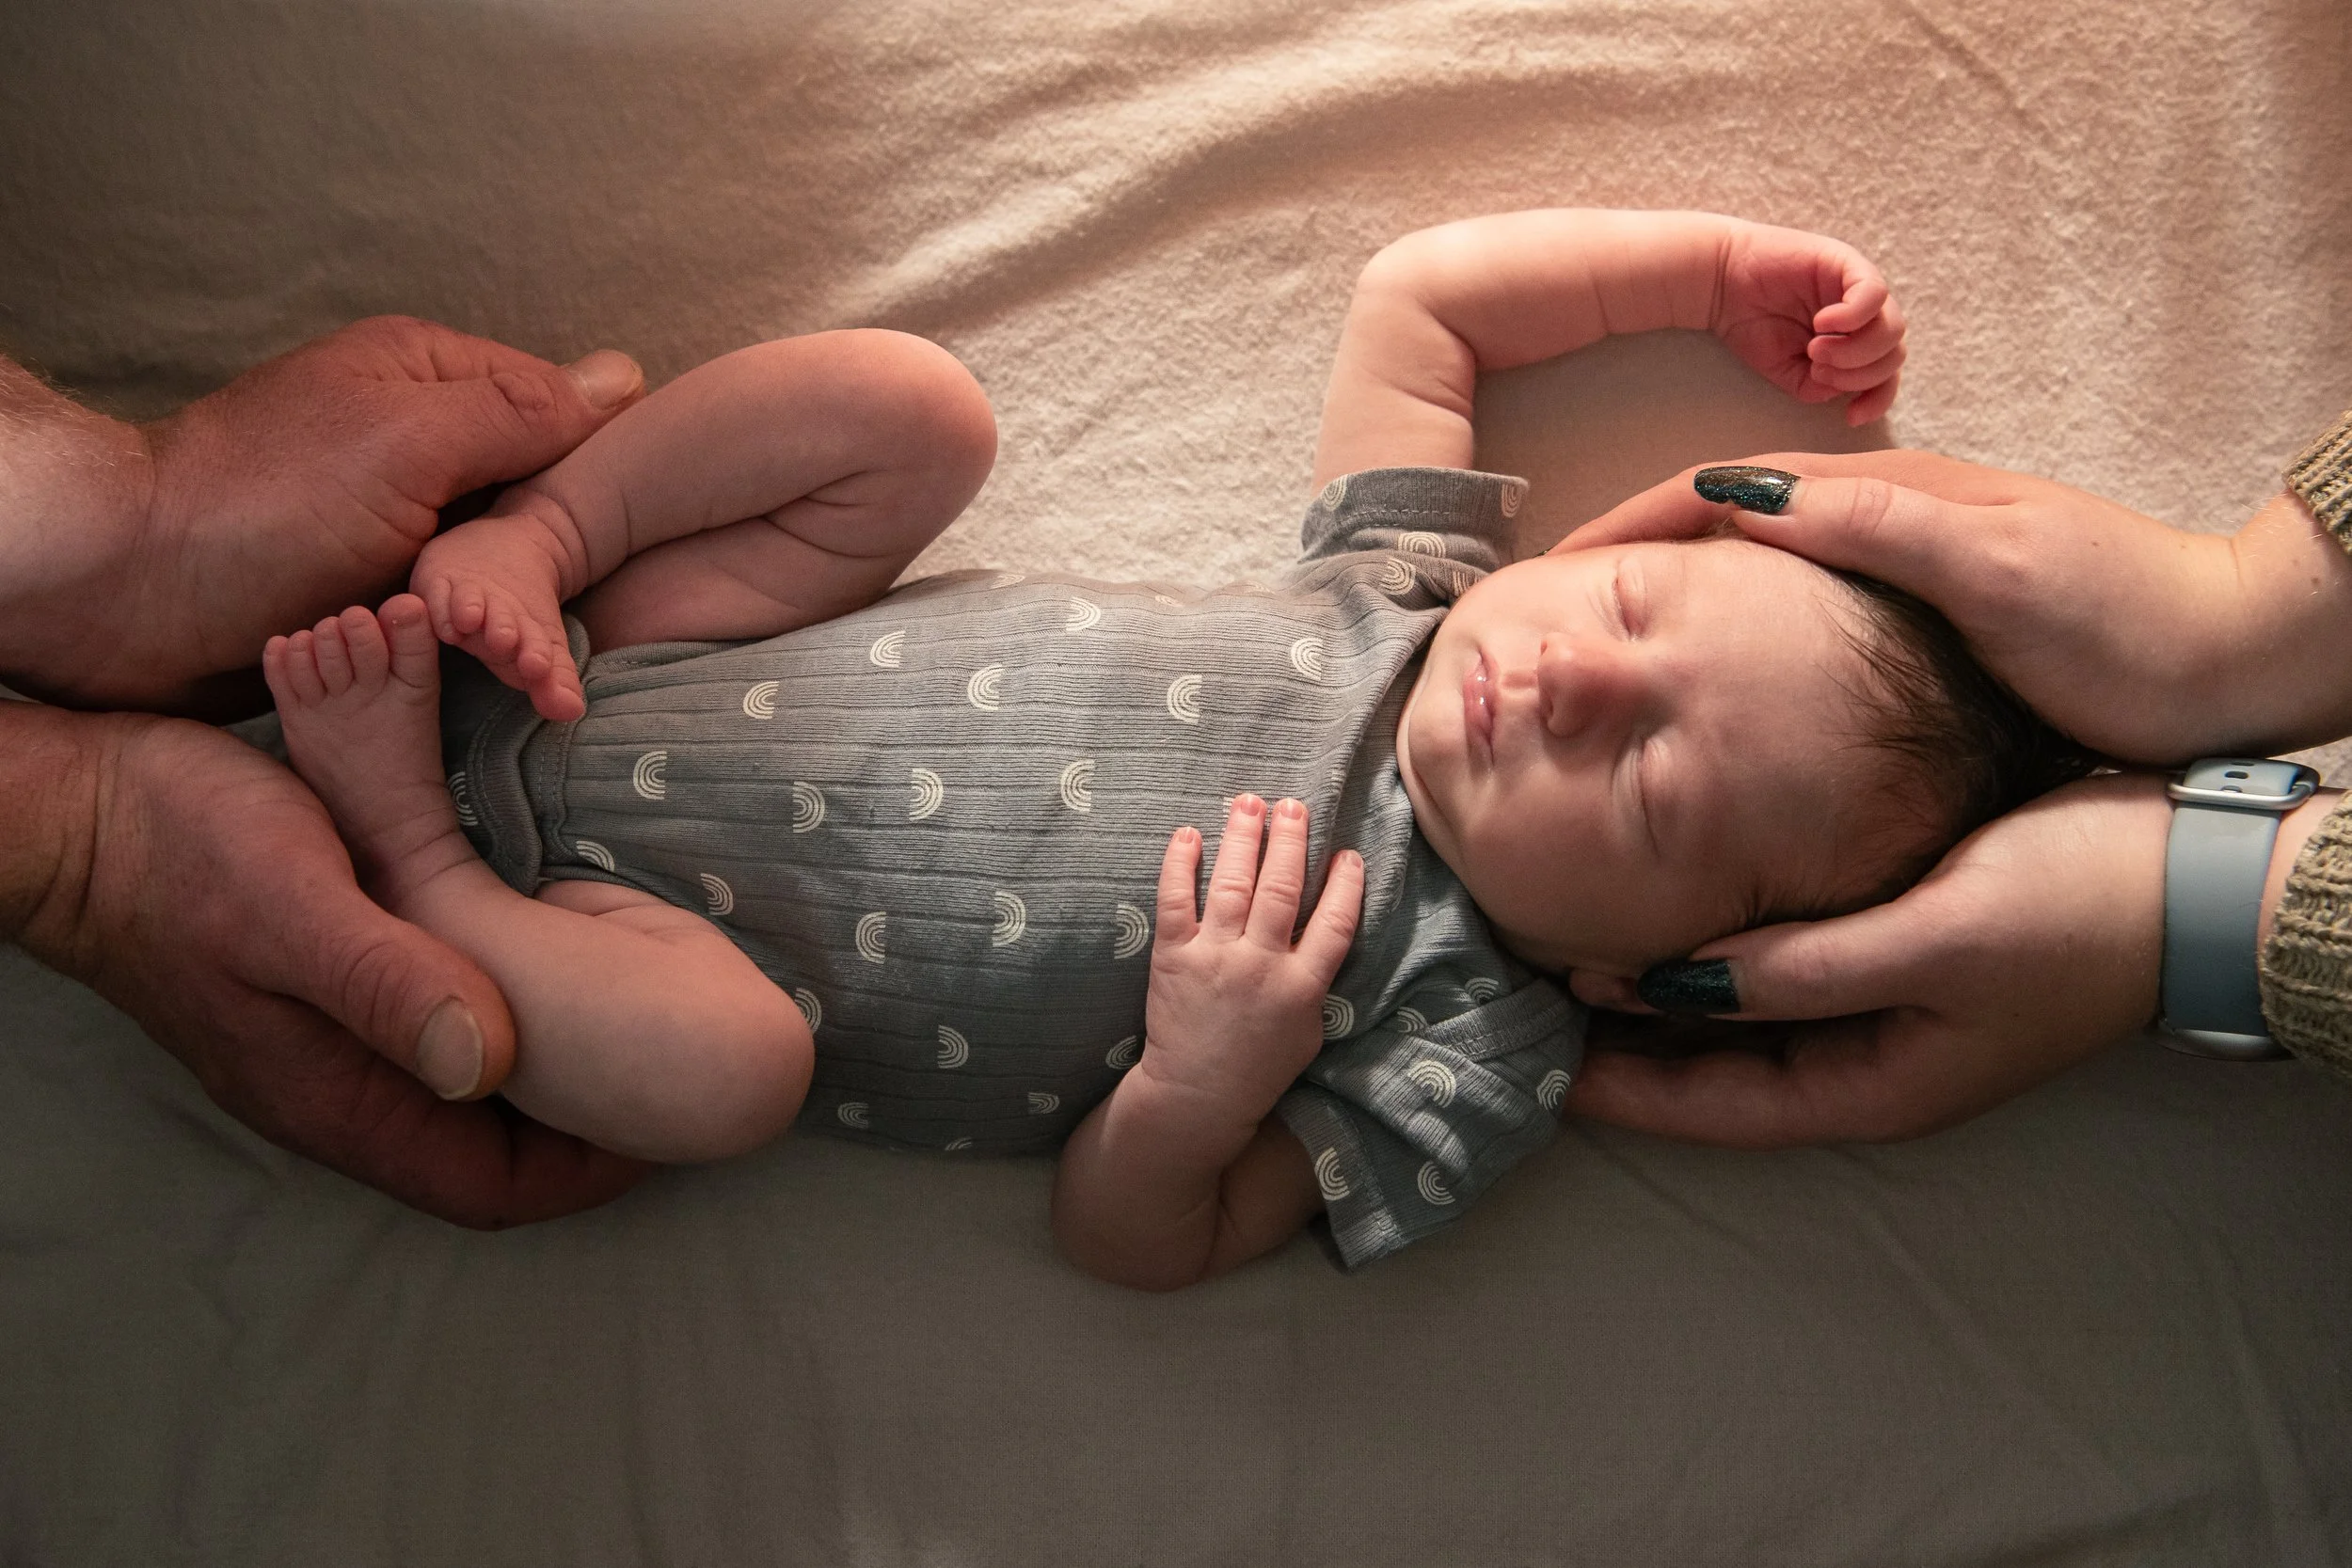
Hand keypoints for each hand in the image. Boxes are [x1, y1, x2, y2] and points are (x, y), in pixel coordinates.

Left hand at [0, 316, 641, 716]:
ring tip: (533, 661)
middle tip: (570, 618)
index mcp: (429, 375)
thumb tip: (628, 378)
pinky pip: (449, 603)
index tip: (621, 539)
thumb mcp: (411, 439)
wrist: (136, 594)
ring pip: (497, 554)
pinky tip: (492, 665)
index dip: (597, 471)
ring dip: (514, 604)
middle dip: (556, 548)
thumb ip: (519, 411)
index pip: (561, 410)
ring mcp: (392, 513)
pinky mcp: (370, 582)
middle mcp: (417, 437)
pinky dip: (470, 632)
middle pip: (535, 485)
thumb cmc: (266, 505)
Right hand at [8, 706, 643, 1225]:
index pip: (494, 1189)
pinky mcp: (335, 991)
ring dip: (555, 1072)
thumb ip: (389, 985)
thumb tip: (493, 1063)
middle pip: (495, 1153)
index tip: (676, 1124)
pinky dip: (512, 1014)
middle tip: (680, 1069)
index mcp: (342, 1099)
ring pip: (472, 1096)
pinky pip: (444, 1032)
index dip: (592, 1173)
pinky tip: (556, 962)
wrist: (80, 807)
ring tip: (644, 1021)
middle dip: (591, 1129)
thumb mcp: (297, 903)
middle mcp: (345, 1092)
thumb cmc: (179, 849)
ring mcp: (337, 1046)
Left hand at [1142, 795, 1364, 1110]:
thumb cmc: (1258, 1069)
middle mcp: (1261, 964)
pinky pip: (1175, 900)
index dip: (1344, 884)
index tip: (1348, 853)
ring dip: (1243, 837)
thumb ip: (1315, 983)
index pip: (1334, 923)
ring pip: (1233, 884)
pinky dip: (1181, 864)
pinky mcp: (1173, 957)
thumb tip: (1324, 935)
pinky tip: (1189, 834)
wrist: (1196, 1097)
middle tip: (1294, 805)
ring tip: (1250, 802)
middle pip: (1282, 889)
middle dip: (1290, 840)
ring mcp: (1215, 957)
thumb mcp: (1307, 1032)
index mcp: (1302, 986)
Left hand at [1563, 773, 2169, 1146]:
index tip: (1536, 1058)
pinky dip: (1719, 939)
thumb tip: (1672, 982)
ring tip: (1569, 948)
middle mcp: (1869, 1055)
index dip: (1624, 1087)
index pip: (1717, 1106)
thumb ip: (1800, 969)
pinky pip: (1779, 959)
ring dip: (1661, 987)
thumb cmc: (2075, 909)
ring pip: (1740, 1011)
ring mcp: (1883, 1005)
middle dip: (1624, 1041)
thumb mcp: (1931, 941)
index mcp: (1877, 1083)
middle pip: (1716, 1064)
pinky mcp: (1896, 944)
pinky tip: (1669, 902)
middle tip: (1526, 995)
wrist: (2196, 866)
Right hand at [1565, 449, 2351, 761]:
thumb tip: (1740, 492)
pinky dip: (1731, 629)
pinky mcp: (1924, 619)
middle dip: (1633, 555)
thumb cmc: (2123, 621)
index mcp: (1891, 493)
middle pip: (1728, 519)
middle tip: (1558, 612)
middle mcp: (1888, 518)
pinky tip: (1712, 676)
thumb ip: (1873, 523)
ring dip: (1675, 594)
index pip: (1726, 487)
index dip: (1633, 525)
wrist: (2233, 663)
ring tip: (1608, 644)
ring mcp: (1905, 567)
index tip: (1555, 571)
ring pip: (1757, 569)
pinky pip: (1796, 610)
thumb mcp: (1995, 565)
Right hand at [1712, 222, 1906, 424]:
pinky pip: (1874, 294)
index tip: (1850, 417)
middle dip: (1858, 375)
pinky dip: (1852, 317)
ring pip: (1893, 329)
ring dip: (1855, 351)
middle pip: (1894, 354)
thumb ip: (1818, 387)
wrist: (1721, 285)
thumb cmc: (1753, 325)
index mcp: (1854, 340)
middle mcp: (1864, 314)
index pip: (1887, 374)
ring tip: (1815, 349)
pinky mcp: (1847, 263)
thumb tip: (1841, 393)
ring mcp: (1858, 287)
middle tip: (1817, 369)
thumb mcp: (1787, 371)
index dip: (1878, 400)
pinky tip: (1822, 323)